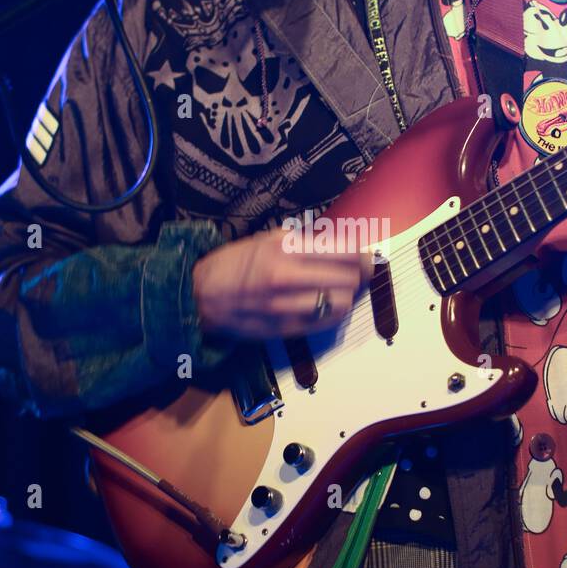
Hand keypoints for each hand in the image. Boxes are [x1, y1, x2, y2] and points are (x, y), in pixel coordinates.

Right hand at [191, 227, 374, 339]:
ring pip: (342, 303)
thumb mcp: (268, 239)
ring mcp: (287, 306)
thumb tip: (343, 245)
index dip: (363, 254)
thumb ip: (305, 242)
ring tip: (340, 289)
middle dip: (358, 275)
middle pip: (349, 278)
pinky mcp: (285, 329)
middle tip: (356, 272)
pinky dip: (334, 312)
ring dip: (347, 295)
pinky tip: (326, 304)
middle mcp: (287, 277)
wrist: (201, 295)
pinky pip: (326, 322)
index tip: (365, 255)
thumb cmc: (235, 263)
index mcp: (285, 249)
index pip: (345, 252)